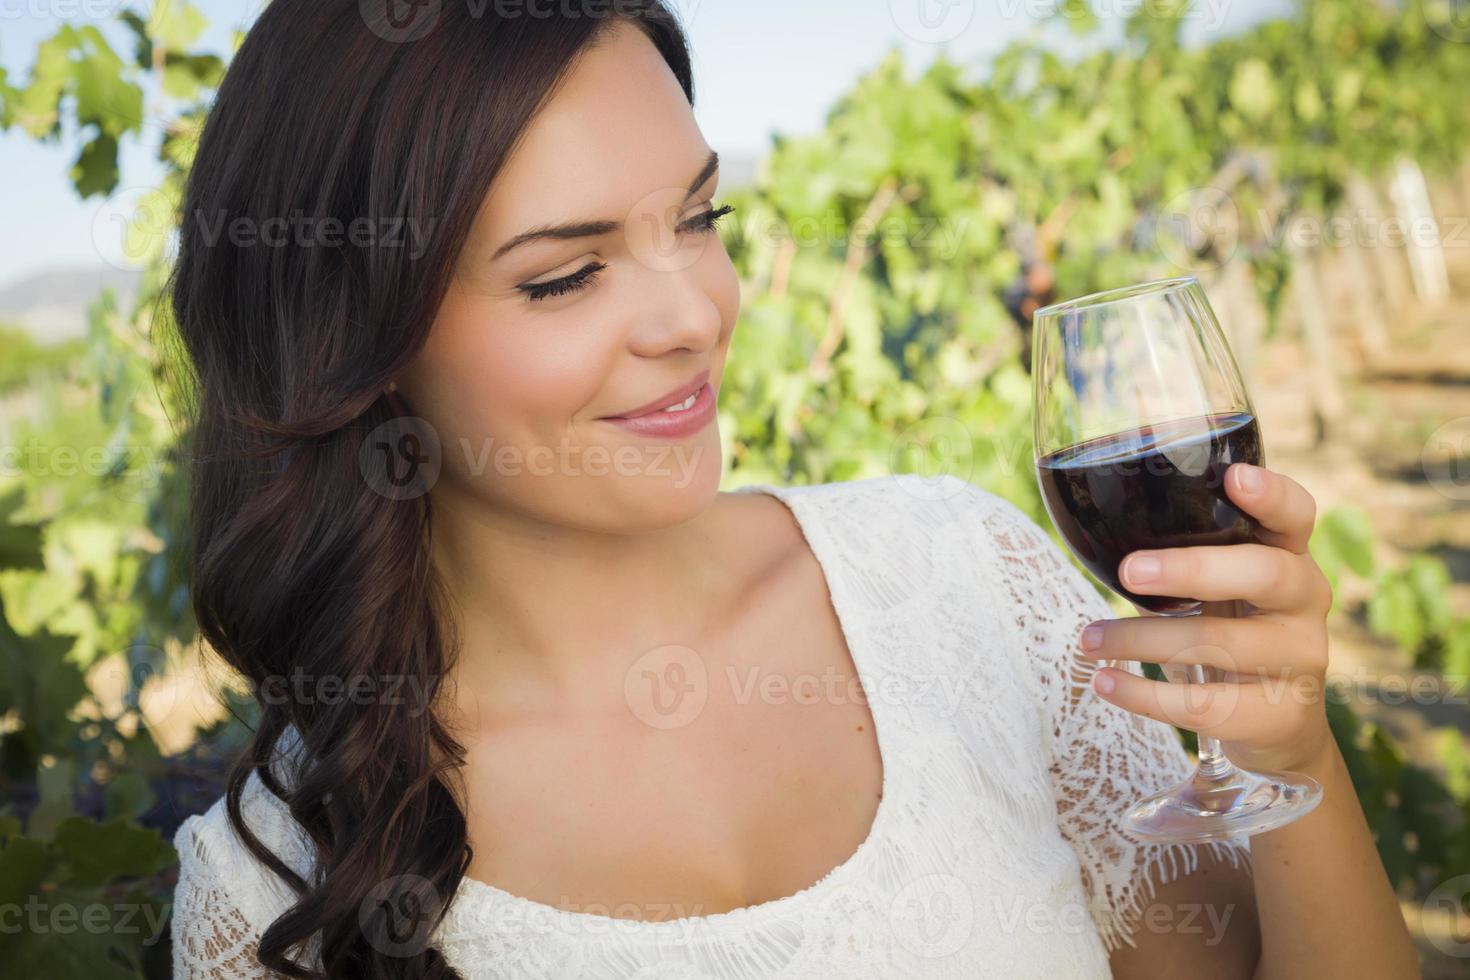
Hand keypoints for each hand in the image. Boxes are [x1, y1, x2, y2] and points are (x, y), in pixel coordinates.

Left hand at [1077, 461, 1335, 774]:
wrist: (1277, 723)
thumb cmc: (1230, 630)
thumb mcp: (1218, 587)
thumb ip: (1180, 555)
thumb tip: (1091, 530)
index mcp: (1287, 555)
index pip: (1296, 515)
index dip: (1273, 495)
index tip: (1235, 478)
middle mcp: (1305, 600)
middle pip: (1264, 574)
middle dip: (1193, 570)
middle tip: (1130, 572)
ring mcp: (1300, 658)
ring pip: (1221, 643)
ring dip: (1142, 640)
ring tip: (1089, 640)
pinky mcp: (1280, 714)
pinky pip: (1207, 705)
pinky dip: (1146, 695)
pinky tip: (1106, 683)